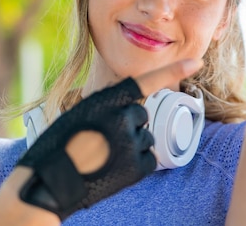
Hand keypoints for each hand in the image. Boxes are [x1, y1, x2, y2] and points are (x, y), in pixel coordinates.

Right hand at [16, 59, 202, 219]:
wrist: (48, 183)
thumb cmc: (56, 147)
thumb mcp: (78, 114)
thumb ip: (105, 107)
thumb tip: (127, 109)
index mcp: (107, 100)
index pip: (145, 81)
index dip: (172, 70)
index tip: (197, 62)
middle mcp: (123, 117)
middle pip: (140, 115)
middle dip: (127, 125)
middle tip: (102, 140)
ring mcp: (131, 142)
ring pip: (145, 137)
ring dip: (131, 145)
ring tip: (104, 156)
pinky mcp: (136, 166)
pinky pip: (149, 159)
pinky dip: (136, 164)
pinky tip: (114, 168)